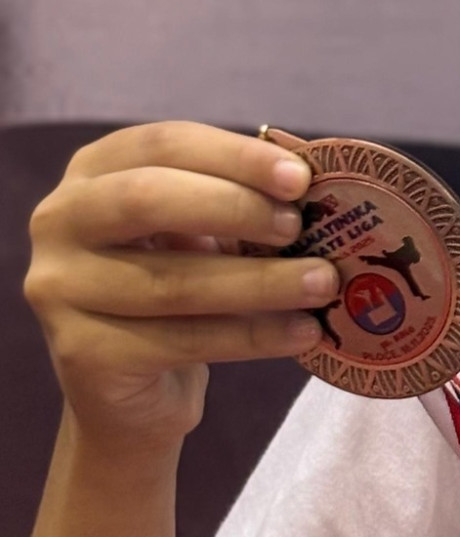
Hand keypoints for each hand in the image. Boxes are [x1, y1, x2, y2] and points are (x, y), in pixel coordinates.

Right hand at [24, 123, 337, 455]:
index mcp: (94, 170)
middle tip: (300, 228)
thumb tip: (313, 182)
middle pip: (148, 199)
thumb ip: (241, 200)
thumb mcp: (202, 232)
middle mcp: (60, 220)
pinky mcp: (80, 353)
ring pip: (171, 282)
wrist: (131, 392)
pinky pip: (180, 341)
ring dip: (260, 281)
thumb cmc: (177, 288)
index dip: (235, 156)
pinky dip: (251, 336)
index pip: (164, 144)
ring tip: (323, 284)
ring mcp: (60, 289)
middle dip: (236, 208)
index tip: (300, 178)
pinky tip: (302, 332)